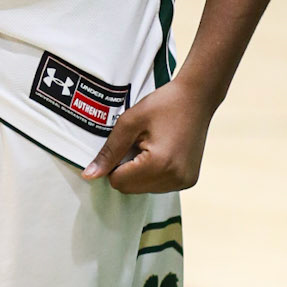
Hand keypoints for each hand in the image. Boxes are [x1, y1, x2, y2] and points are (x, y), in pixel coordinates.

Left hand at [82, 74, 218, 193]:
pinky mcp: (189, 181)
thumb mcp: (130, 122)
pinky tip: (162, 152)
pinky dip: (154, 173)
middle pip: (130, 189)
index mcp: (159, 164)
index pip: (118, 182)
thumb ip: (109, 151)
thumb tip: (89, 175)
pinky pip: (159, 186)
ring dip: (140, 173)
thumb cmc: (163, 104)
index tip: (126, 143)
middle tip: (139, 143)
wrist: (197, 97)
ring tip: (152, 146)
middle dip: (127, 169)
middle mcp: (174, 178)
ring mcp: (184, 182)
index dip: (114, 163)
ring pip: (144, 189)